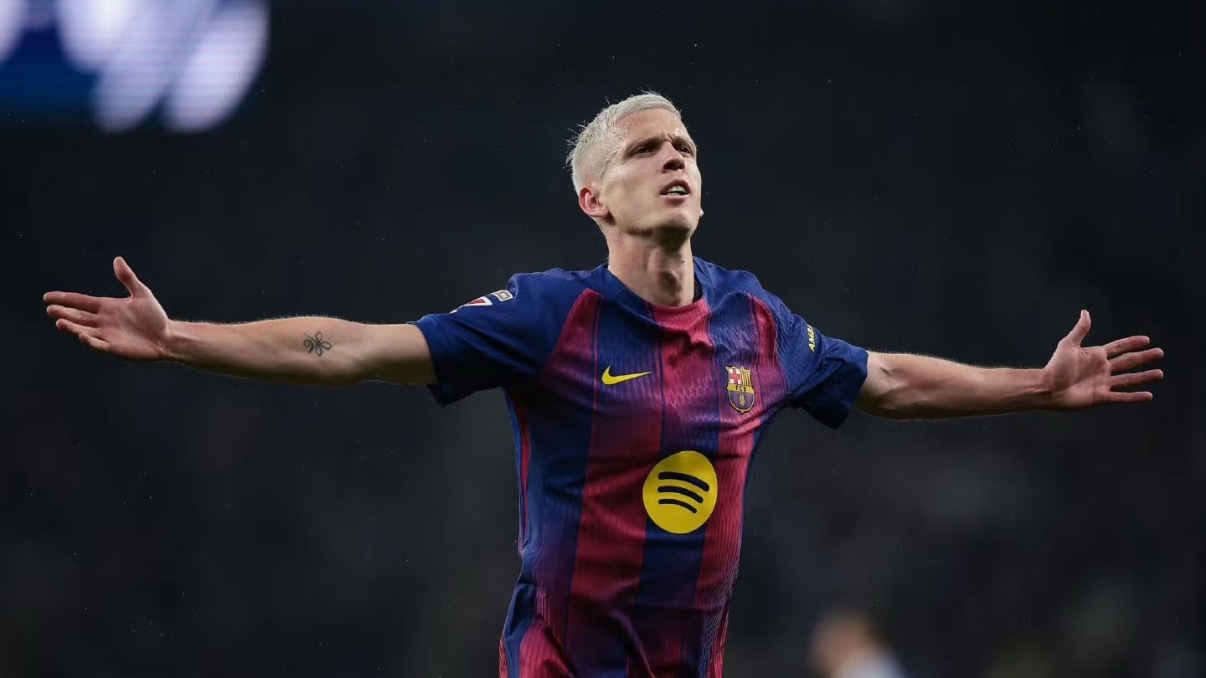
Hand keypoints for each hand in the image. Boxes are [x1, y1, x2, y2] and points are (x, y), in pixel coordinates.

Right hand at [44, 257, 171, 360]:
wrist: (167, 336)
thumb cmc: (154, 316)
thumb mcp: (142, 293)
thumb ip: (128, 278)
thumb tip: (117, 259)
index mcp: (107, 307)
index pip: (81, 301)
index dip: (65, 299)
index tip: (48, 296)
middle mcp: (103, 321)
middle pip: (78, 316)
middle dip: (64, 313)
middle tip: (50, 309)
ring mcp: (107, 335)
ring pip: (84, 330)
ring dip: (72, 327)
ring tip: (59, 322)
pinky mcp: (115, 348)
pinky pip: (99, 345)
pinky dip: (90, 341)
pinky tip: (82, 336)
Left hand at [1044, 310, 1163, 409]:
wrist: (1048, 388)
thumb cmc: (1055, 366)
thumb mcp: (1068, 345)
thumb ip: (1080, 330)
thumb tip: (1085, 312)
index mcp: (1095, 355)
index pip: (1119, 348)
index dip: (1132, 343)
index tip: (1146, 339)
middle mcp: (1102, 369)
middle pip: (1128, 362)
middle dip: (1144, 357)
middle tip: (1159, 352)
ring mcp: (1103, 383)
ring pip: (1129, 379)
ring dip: (1144, 377)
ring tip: (1160, 373)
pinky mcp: (1101, 397)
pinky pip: (1122, 397)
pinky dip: (1135, 397)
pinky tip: (1149, 396)